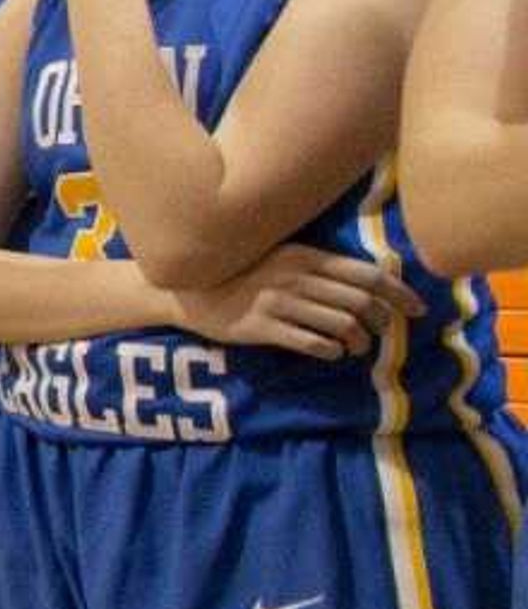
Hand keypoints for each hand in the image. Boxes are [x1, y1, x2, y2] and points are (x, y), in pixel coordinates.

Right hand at [167, 245, 420, 358]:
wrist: (188, 291)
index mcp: (303, 255)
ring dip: (358, 340)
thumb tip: (371, 284)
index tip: (418, 309)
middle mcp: (293, 276)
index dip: (398, 292)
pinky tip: (332, 353)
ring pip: (339, 324)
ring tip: (356, 347)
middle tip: (383, 331)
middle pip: (358, 300)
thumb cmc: (242, 275)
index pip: (365, 273)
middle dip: (381, 319)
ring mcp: (275, 302)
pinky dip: (330, 350)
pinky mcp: (259, 328)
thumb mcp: (281, 260)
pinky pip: (309, 342)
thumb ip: (318, 268)